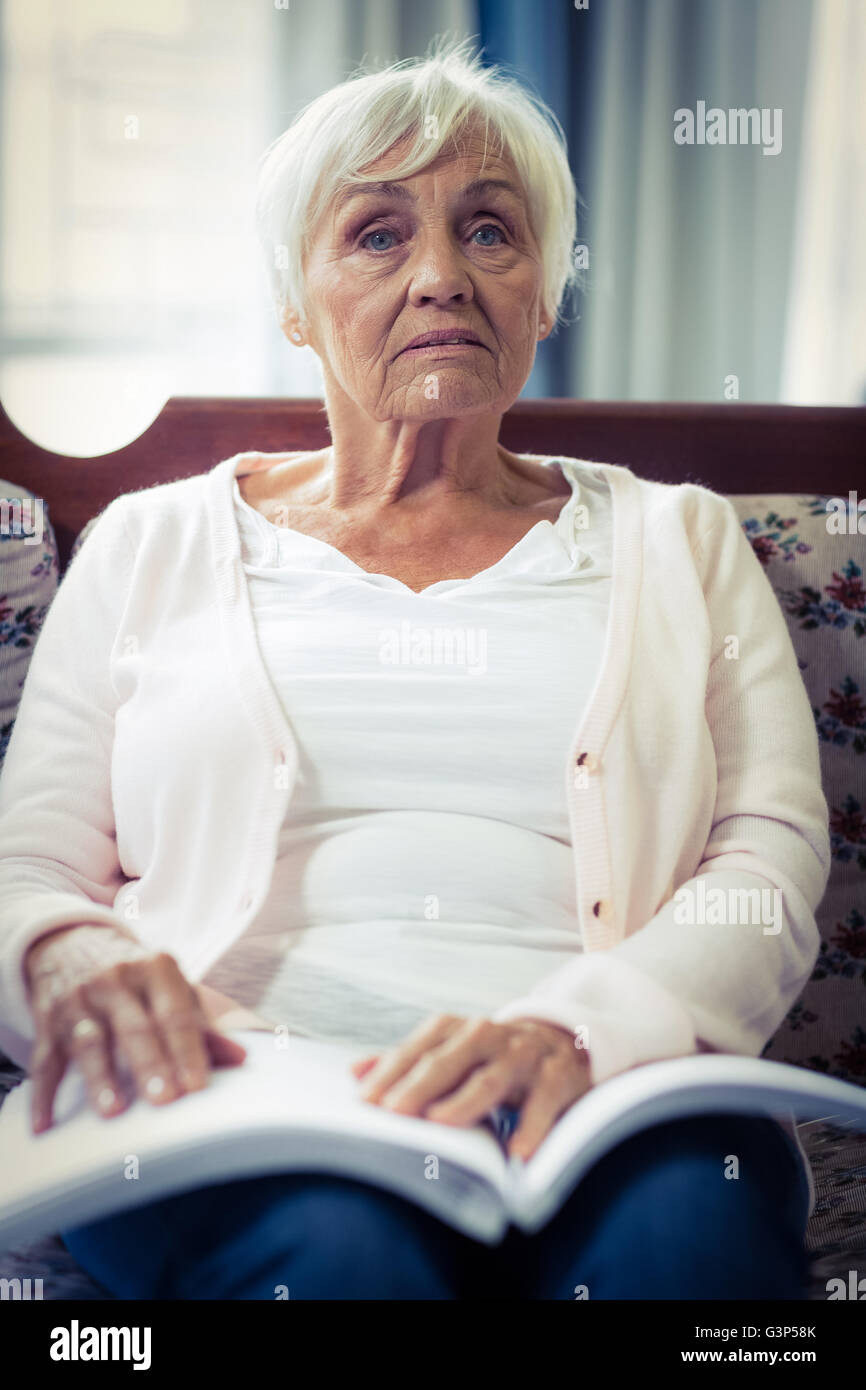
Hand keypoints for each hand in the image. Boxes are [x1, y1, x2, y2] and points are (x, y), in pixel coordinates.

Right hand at [24, 924, 247, 1133]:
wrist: (72, 943)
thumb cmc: (134, 976)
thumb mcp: (170, 987)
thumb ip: (201, 1025)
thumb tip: (240, 1058)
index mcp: (155, 969)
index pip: (175, 1014)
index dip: (187, 1050)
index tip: (197, 1086)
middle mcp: (115, 980)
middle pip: (135, 1027)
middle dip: (150, 1063)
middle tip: (164, 1099)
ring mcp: (79, 999)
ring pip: (90, 1041)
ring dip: (100, 1077)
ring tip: (113, 1111)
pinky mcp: (47, 1020)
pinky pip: (45, 1059)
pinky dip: (43, 1093)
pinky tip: (44, 1123)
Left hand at [350, 1014, 592, 1159]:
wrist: (565, 1041)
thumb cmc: (494, 1055)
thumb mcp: (453, 1052)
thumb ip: (407, 1061)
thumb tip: (354, 1072)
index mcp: (460, 1029)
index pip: (420, 1047)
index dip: (392, 1072)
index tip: (365, 1100)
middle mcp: (490, 1036)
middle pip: (450, 1059)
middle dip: (420, 1085)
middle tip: (394, 1111)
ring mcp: (525, 1055)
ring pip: (492, 1077)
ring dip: (466, 1100)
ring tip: (442, 1122)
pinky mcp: (558, 1077)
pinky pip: (544, 1102)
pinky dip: (532, 1126)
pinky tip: (517, 1152)